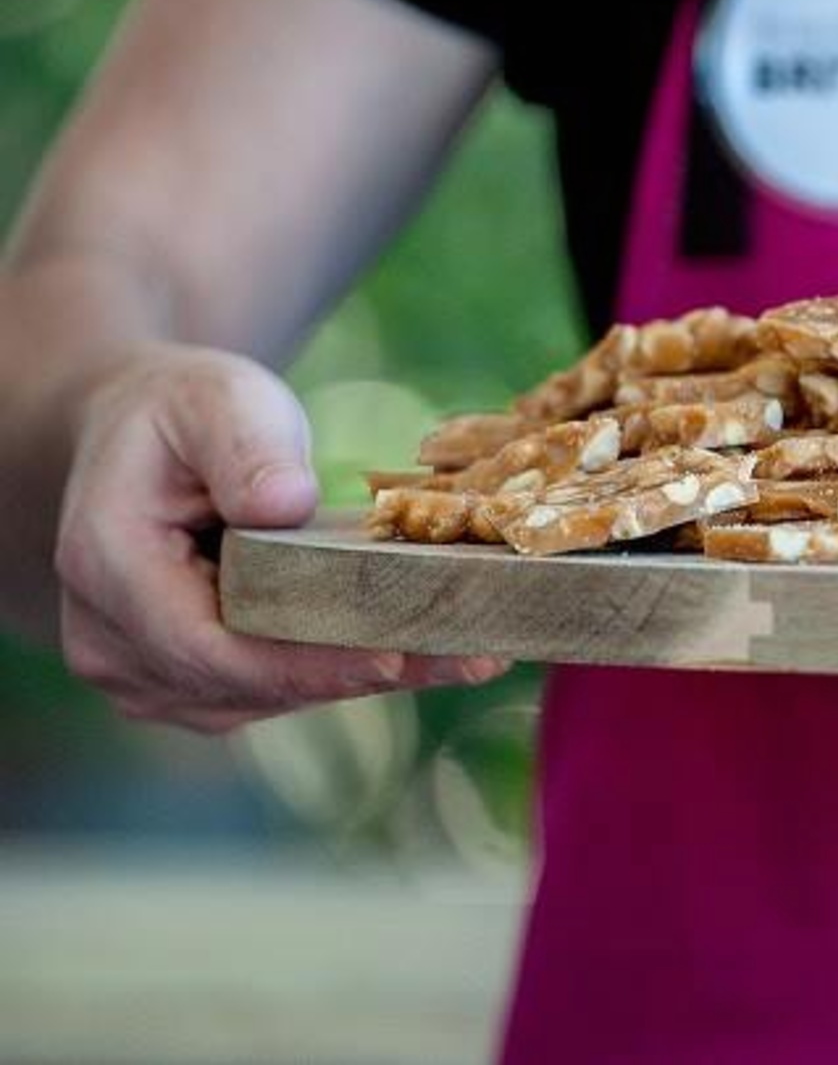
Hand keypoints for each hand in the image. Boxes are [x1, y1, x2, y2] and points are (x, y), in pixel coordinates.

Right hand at [54, 345, 505, 732]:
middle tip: (475, 655)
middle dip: (362, 672)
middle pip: (247, 682)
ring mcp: (142, 671)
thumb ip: (245, 447)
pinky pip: (268, 689)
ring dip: (367, 679)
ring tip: (470, 653)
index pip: (209, 645)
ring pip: (265, 696)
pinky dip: (342, 671)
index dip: (305, 661)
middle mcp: (110, 640)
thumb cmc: (178, 411)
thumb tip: (284, 503)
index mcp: (107, 567)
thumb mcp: (214, 398)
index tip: (396, 657)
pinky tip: (426, 651)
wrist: (134, 435)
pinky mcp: (184, 679)